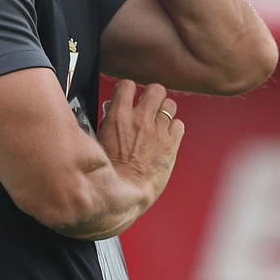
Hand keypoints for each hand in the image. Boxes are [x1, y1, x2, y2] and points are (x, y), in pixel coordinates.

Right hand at [97, 80, 183, 199]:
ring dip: (165, 111)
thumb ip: (109, 121)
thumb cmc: (110, 172)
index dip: (129, 90)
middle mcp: (140, 120)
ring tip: (159, 121)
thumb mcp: (100, 141)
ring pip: (171, 104)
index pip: (127, 85)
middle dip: (153, 95)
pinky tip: (166, 136)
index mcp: (118, 117)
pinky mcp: (171, 145)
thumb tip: (112, 109)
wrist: (126, 193)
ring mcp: (158, 131)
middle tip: (150, 105)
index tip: (129, 95)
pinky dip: (174, 129)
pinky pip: (180, 124)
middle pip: (156, 89)